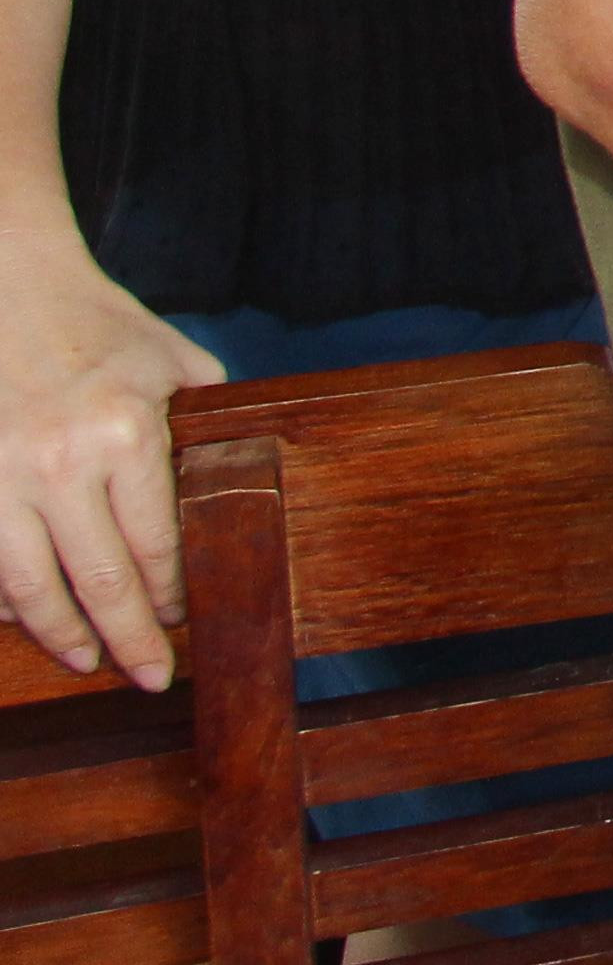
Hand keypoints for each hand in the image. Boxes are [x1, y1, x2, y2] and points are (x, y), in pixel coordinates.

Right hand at [0, 238, 223, 686]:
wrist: (6, 288)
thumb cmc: (99, 327)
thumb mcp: (173, 363)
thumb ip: (203, 423)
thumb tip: (236, 480)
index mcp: (127, 432)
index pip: (157, 541)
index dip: (173, 592)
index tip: (186, 619)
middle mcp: (61, 462)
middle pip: (100, 579)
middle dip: (129, 638)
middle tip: (150, 676)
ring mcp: (1, 475)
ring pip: (29, 586)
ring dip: (62, 634)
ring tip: (88, 660)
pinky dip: (4, 600)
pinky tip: (25, 619)